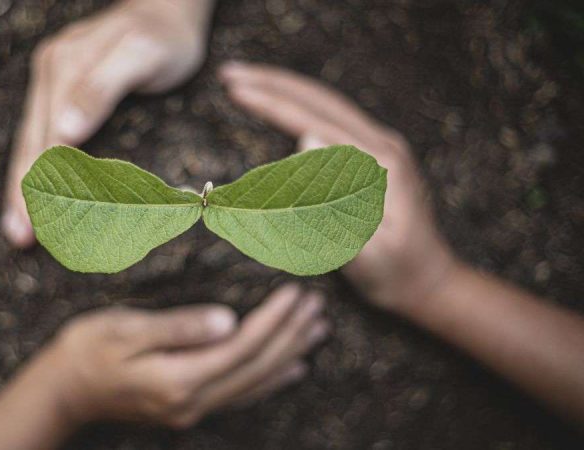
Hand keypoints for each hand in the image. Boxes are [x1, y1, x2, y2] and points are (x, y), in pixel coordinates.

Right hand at [2, 0, 214, 246]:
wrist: (166, 7)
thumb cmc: (163, 36)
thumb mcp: (141, 54)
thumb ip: (103, 88)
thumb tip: (63, 132)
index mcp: (64, 67)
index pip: (45, 138)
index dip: (39, 183)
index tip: (36, 224)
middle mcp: (50, 72)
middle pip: (30, 142)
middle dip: (23, 193)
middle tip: (20, 239)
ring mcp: (51, 77)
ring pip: (30, 139)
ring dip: (22, 185)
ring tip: (18, 228)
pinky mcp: (59, 85)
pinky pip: (41, 131)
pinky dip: (35, 165)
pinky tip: (31, 190)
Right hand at [45, 284, 328, 428]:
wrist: (63, 391)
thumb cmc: (88, 350)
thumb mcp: (127, 330)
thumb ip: (179, 327)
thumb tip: (229, 320)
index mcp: (179, 379)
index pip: (242, 347)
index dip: (274, 320)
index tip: (296, 292)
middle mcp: (192, 401)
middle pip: (256, 367)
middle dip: (290, 335)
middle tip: (318, 306)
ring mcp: (191, 409)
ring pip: (255, 383)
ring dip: (289, 355)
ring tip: (317, 331)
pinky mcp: (187, 408)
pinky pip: (241, 396)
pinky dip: (271, 381)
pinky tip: (292, 369)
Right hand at [219, 62, 458, 313]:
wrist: (428, 282)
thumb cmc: (395, 272)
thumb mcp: (366, 250)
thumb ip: (335, 203)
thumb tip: (306, 140)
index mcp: (379, 163)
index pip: (314, 120)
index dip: (272, 103)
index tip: (235, 90)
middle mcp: (381, 145)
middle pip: (319, 98)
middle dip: (272, 81)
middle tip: (229, 72)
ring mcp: (378, 148)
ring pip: (324, 104)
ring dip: (284, 89)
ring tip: (246, 83)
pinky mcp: (371, 158)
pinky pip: (330, 119)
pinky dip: (299, 106)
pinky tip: (281, 106)